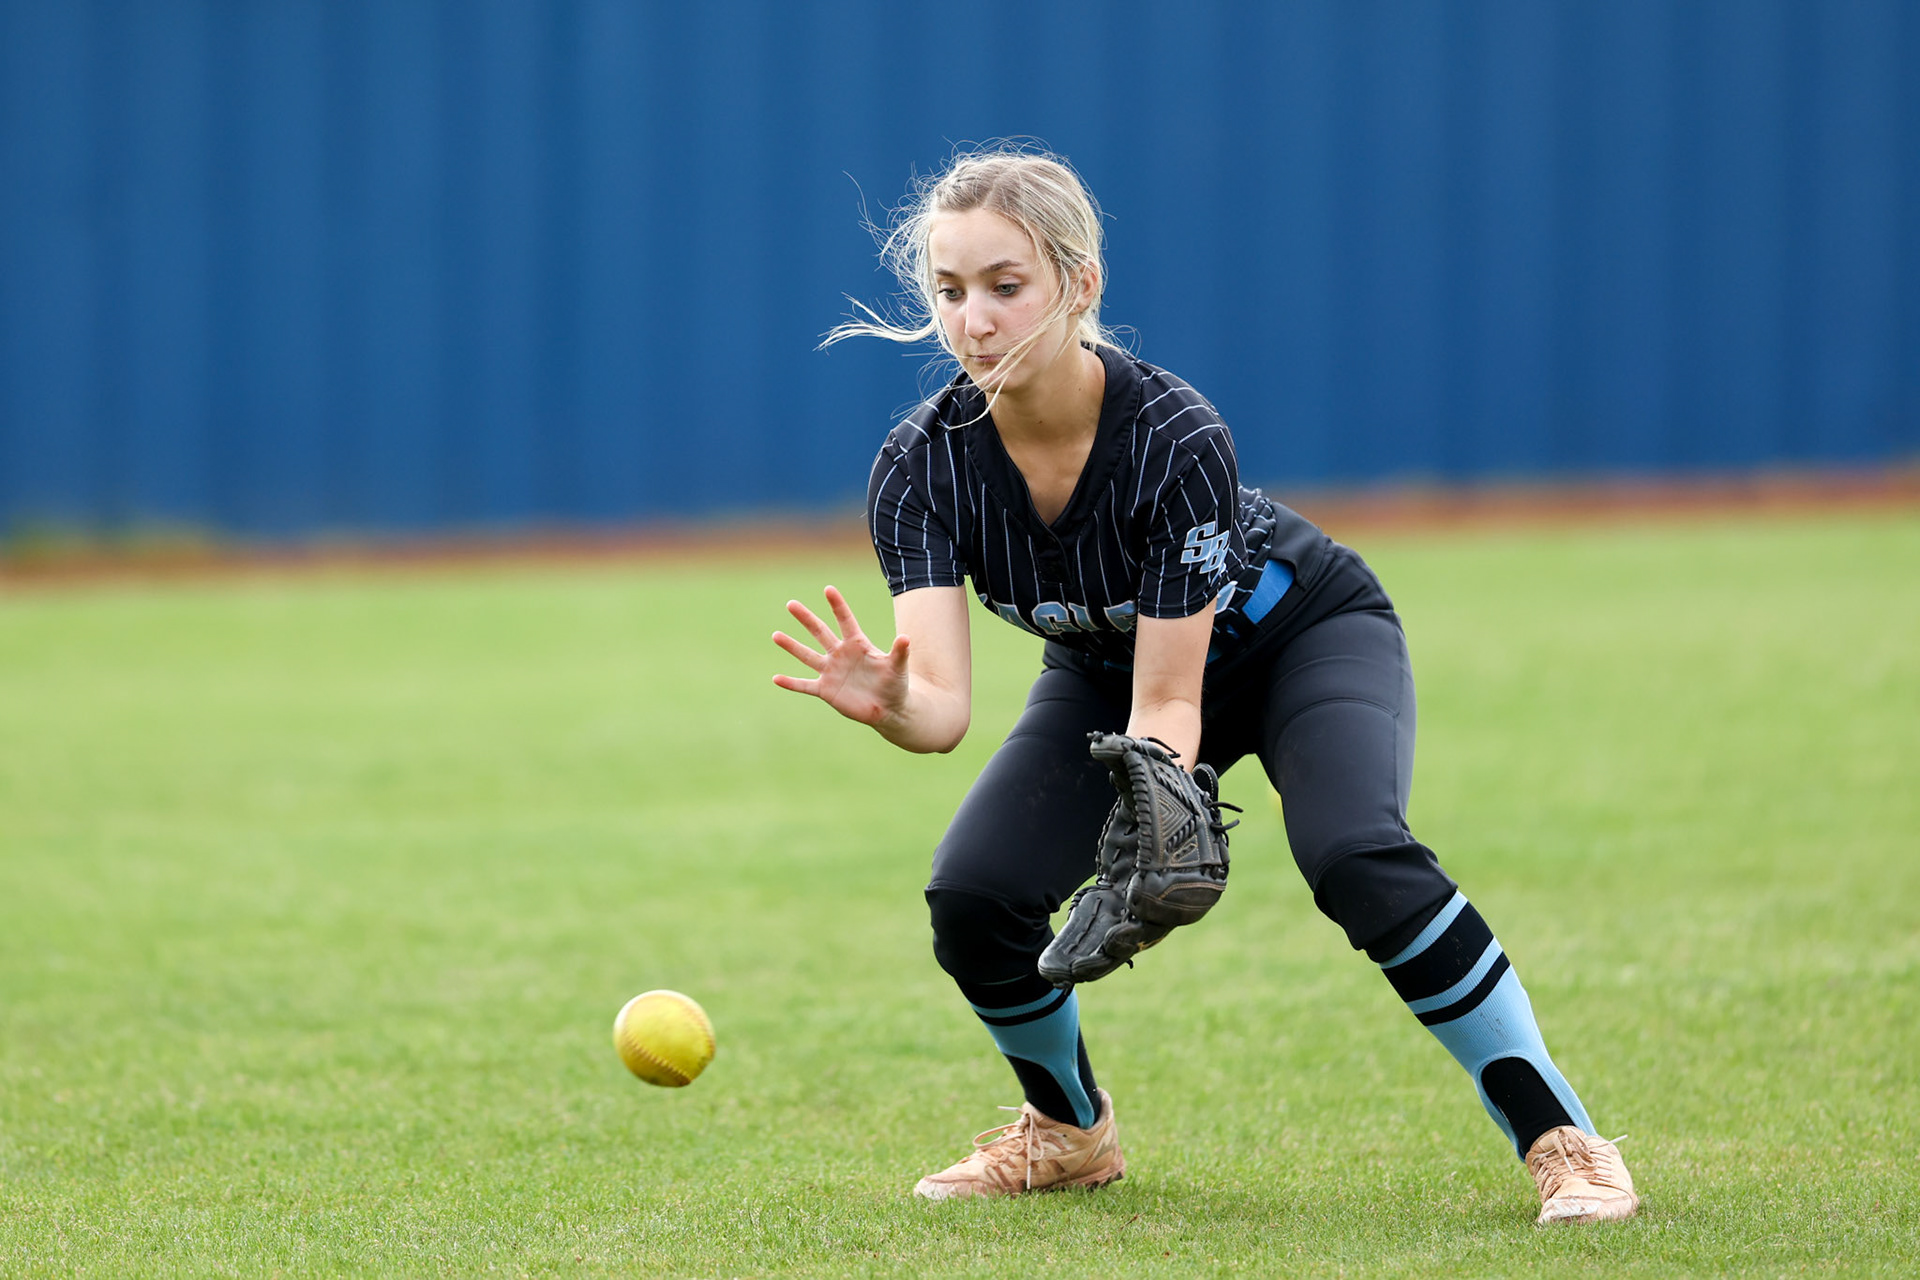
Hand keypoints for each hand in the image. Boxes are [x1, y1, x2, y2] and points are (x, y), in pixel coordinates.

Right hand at [771, 585, 911, 727]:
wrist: (888, 709)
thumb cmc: (895, 684)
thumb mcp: (898, 667)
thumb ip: (899, 653)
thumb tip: (905, 637)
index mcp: (858, 645)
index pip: (845, 621)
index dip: (838, 605)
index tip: (828, 589)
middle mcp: (841, 654)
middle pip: (820, 633)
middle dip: (806, 619)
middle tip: (791, 604)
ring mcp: (831, 672)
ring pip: (807, 656)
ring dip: (792, 646)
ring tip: (776, 635)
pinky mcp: (826, 690)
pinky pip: (805, 685)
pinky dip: (791, 683)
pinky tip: (776, 679)